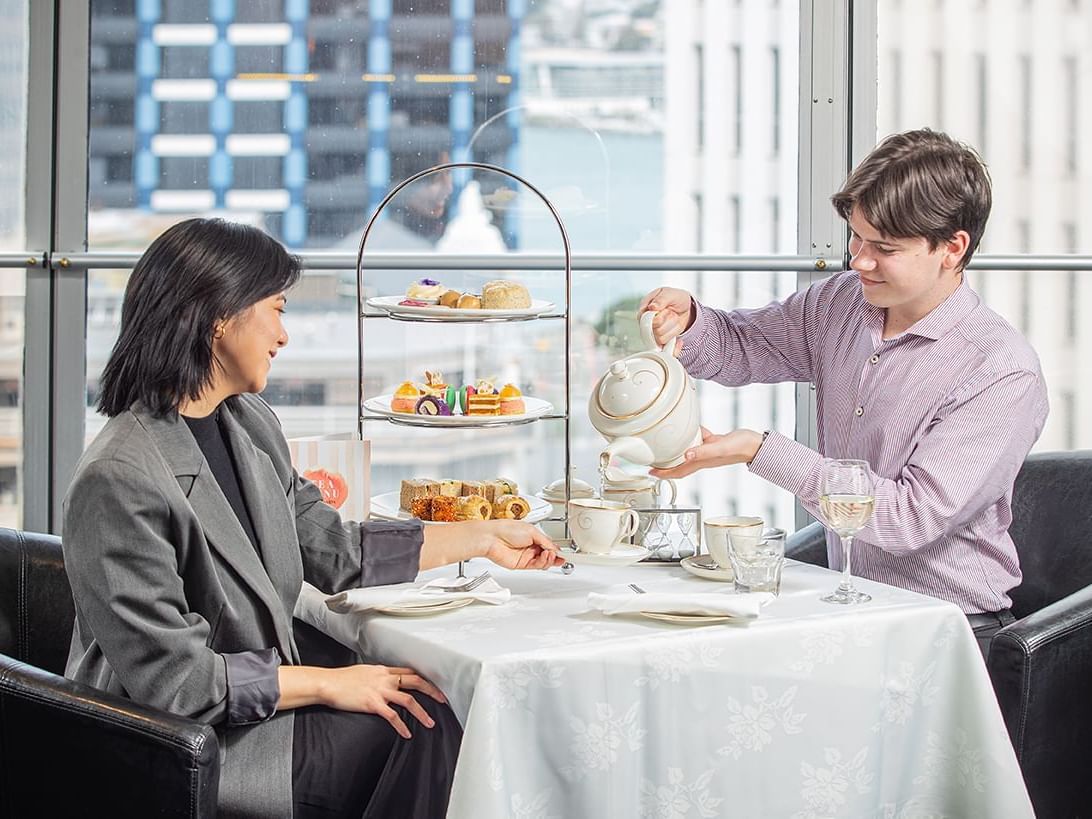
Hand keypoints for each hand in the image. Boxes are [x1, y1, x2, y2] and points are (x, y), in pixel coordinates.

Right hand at [313, 664, 445, 738]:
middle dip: (432, 690)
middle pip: (415, 681)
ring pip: (409, 700)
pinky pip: (392, 716)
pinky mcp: (372, 703)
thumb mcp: (363, 672)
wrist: (327, 684)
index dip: (423, 678)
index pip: (409, 671)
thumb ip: (376, 676)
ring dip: (422, 712)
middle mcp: (384, 678)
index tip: (433, 685)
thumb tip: (382, 681)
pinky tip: (407, 734)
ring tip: (430, 723)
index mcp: (383, 670)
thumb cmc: (341, 679)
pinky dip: (402, 726)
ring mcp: (379, 690)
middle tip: (443, 700)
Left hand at [421, 519, 564, 570]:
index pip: (549, 545)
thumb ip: (545, 541)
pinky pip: (536, 566)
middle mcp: (530, 546)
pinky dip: (543, 562)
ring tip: (551, 554)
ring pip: (543, 561)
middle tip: (562, 556)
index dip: (557, 549)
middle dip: (556, 556)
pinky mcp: (521, 564)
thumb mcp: (532, 531)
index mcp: (533, 536)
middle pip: (548, 554)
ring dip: (550, 559)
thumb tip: (554, 548)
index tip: (566, 553)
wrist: (491, 538)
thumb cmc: (506, 529)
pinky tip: (546, 557)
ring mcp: (526, 556)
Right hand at [637, 287, 695, 355]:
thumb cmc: (676, 298)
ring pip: (660, 338)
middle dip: (668, 320)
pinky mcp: (660, 340)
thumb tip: (652, 307)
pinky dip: (674, 341)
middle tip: (671, 312)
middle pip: (654, 329)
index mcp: (644, 308)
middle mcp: (646, 321)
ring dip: (672, 328)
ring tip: (673, 318)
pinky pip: (665, 346)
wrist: (686, 307)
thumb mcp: (670, 293)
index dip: (659, 316)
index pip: (645, 319)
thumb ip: (661, 300)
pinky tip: (677, 333)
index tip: (667, 309)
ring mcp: (653, 332)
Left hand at [649, 427, 764, 478]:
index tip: (650, 472)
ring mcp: (708, 451)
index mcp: (702, 462)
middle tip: (652, 460)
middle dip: (665, 465)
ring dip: (676, 451)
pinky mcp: (714, 443)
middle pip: (679, 464)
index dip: (663, 474)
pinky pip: (699, 440)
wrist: (756, 444)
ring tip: (665, 445)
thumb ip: (704, 451)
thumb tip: (687, 455)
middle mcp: (703, 458)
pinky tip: (691, 427)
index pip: (678, 472)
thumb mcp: (720, 448)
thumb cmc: (741, 448)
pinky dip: (692, 434)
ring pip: (687, 452)